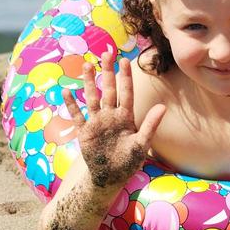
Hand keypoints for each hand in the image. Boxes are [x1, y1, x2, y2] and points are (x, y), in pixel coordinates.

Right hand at [61, 50, 166, 189]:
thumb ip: (150, 125)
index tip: (126, 60)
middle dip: (108, 72)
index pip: (127, 93)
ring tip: (86, 65)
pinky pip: (77, 115)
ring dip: (89, 82)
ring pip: (92, 98)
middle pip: (109, 89)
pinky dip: (72, 104)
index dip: (126, 77)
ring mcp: (97, 122)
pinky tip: (67, 91)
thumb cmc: (129, 161)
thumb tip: (163, 107)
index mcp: (126, 117)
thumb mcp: (141, 144)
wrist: (110, 176)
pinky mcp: (85, 132)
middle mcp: (111, 116)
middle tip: (107, 53)